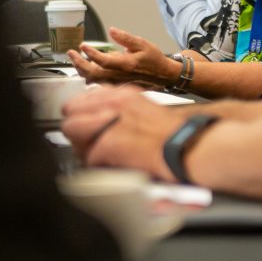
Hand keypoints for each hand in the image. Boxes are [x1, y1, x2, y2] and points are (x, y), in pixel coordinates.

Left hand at [61, 85, 185, 179]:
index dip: (81, 116)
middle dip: (76, 130)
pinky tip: (112, 166)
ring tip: (97, 157)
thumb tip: (100, 123)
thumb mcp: (144, 110)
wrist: (191, 144)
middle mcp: (114, 102)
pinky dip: (98, 165)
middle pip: (71, 111)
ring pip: (72, 129)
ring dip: (81, 146)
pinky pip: (88, 156)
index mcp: (122, 94)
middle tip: (87, 145)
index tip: (85, 127)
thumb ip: (121, 112)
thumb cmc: (174, 134)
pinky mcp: (112, 143)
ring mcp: (111, 120)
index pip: (82, 98)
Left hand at [67, 27, 179, 86]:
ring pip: (93, 80)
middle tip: (71, 53)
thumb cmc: (153, 59)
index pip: (103, 61)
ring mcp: (116, 83)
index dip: (91, 54)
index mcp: (125, 64)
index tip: (82, 45)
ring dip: (82, 70)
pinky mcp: (116, 86)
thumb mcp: (142, 44)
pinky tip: (86, 68)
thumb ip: (125, 38)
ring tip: (77, 59)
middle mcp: (119, 76)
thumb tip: (112, 30)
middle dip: (79, 63)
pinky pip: (98, 84)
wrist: (163, 75)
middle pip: (93, 74)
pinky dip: (89, 76)